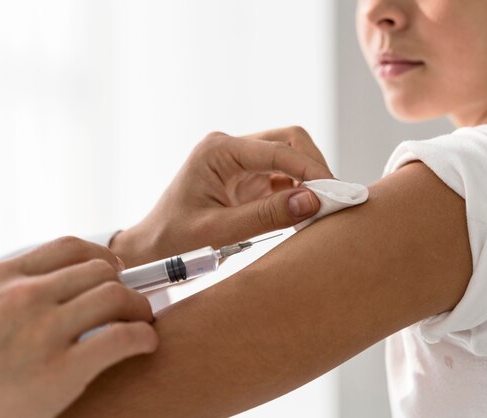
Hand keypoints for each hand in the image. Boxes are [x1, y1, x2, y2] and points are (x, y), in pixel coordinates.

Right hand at [0, 237, 157, 417]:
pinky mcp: (60, 371)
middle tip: (130, 303)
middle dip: (124, 284)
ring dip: (139, 307)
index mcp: (3, 278)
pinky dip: (143, 337)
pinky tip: (145, 343)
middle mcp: (25, 297)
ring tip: (141, 321)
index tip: (116, 270)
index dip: (103, 256)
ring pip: (116, 296)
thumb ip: (14, 289)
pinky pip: (122, 337)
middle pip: (100, 270)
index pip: (70, 247)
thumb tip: (65, 282)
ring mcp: (43, 332)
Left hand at [111, 126, 333, 266]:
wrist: (151, 250)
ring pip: (290, 157)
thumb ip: (265, 216)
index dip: (311, 170)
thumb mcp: (218, 233)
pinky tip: (304, 214)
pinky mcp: (246, 178)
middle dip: (315, 168)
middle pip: (290, 142)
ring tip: (321, 210)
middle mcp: (230, 149)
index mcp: (218, 151)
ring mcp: (240, 162)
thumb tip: (313, 201)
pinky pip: (283, 177)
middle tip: (333, 201)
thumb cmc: (173, 241)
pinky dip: (299, 192)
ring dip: (309, 180)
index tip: (335, 194)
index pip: (279, 149)